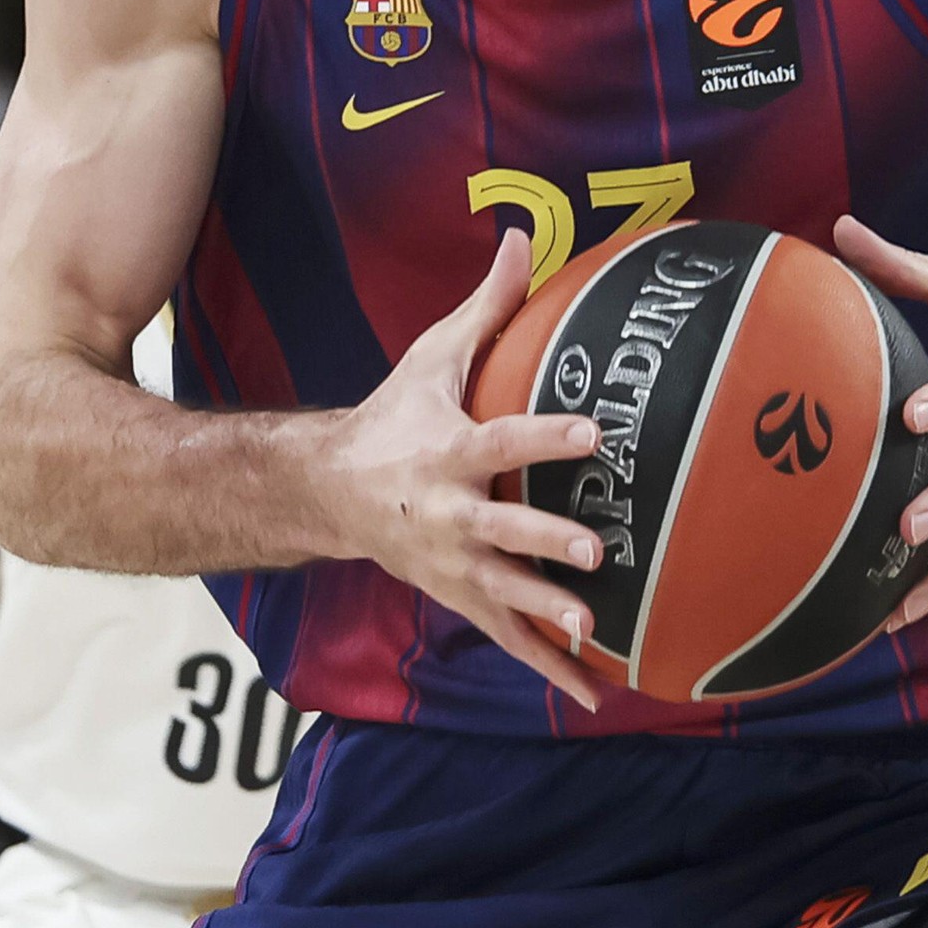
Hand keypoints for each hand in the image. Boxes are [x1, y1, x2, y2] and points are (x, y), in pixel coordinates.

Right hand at [330, 226, 608, 710]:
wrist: (328, 491)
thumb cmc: (394, 418)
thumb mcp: (432, 358)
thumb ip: (489, 306)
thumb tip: (527, 237)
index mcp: (449, 451)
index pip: (506, 440)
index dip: (548, 436)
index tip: (594, 431)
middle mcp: (451, 513)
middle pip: (504, 530)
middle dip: (546, 543)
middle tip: (594, 550)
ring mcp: (454, 563)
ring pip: (506, 593)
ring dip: (548, 613)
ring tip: (594, 629)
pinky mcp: (460, 597)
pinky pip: (510, 638)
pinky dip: (552, 668)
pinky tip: (599, 690)